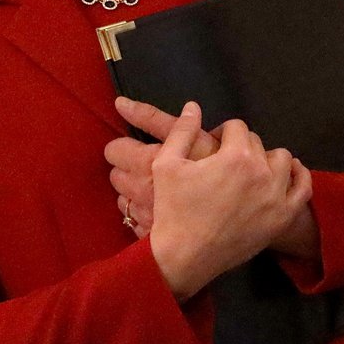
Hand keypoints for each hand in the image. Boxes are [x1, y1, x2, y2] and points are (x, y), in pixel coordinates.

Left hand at [107, 97, 217, 239]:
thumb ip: (182, 126)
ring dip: (131, 193)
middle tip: (146, 166)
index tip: (132, 146)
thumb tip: (182, 106)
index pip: (115, 150)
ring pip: (122, 200)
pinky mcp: (147, 237)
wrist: (227, 230)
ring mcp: (141, 216)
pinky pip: (133, 222)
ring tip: (152, 188)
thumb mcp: (203, 145)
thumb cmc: (219, 182)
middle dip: (127, 168)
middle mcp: (138, 190)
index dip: (123, 145)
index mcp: (148, 163)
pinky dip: (141, 215)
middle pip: (115, 175)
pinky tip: (157, 210)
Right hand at [146, 104, 312, 300]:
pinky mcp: (283, 217)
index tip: (210, 147)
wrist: (184, 257)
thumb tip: (193, 106)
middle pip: (257, 143)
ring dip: (266, 160)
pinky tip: (286, 174)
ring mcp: (277, 196)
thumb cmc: (173, 210)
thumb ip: (182, 131)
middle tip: (224, 164)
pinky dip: (298, 176)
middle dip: (240, 147)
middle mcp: (263, 172)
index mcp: (236, 156)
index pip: (236, 127)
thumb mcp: (166, 164)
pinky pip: (304, 187)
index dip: (221, 133)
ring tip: (249, 172)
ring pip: (282, 160)